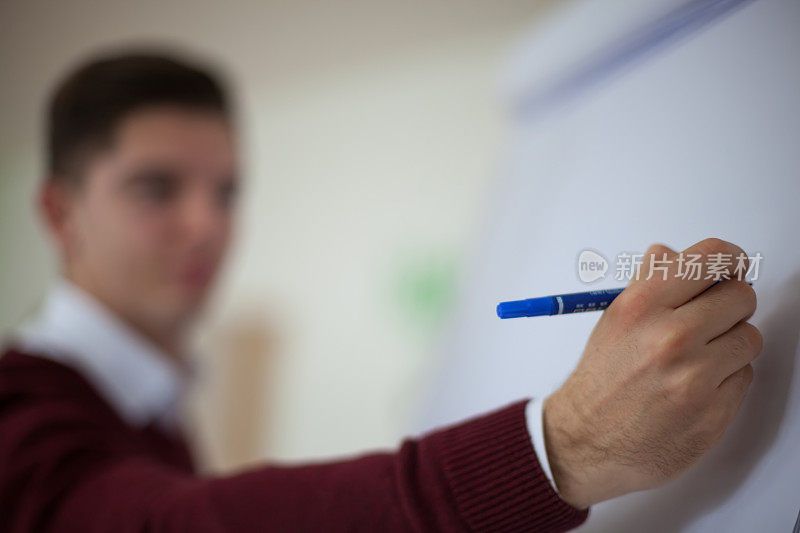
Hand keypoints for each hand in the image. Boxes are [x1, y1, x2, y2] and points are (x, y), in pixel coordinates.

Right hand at [543, 238, 760, 508]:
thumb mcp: (613, 320)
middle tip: (713, 316)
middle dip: (730, 303)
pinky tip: (696, 386)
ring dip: (730, 344)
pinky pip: (744, 376)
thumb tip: (673, 254)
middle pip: (741, 296)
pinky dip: (726, 379)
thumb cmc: (601, 379)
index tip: (730, 265)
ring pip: (749, 338)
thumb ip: (648, 283)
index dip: (728, 258)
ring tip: (698, 357)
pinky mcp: (714, 413)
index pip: (711, 257)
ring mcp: (695, 378)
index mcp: (642, 307)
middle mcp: (670, 338)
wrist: (586, 441)